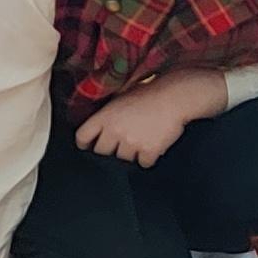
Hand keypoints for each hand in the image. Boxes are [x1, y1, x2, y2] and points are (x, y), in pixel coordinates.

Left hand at [74, 69, 220, 166]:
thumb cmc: (149, 94)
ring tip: (140, 139)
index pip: (82, 136)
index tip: (88, 146)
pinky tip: (152, 145)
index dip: (85, 143)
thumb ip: (108, 114)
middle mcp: (115, 131)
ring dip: (131, 153)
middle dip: (109, 149)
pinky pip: (143, 163)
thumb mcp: (121, 98)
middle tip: (120, 143)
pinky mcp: (148, 151)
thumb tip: (99, 128)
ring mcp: (131, 143)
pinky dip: (148, 158)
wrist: (174, 97)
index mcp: (105, 116)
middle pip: (101, 152)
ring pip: (123, 159)